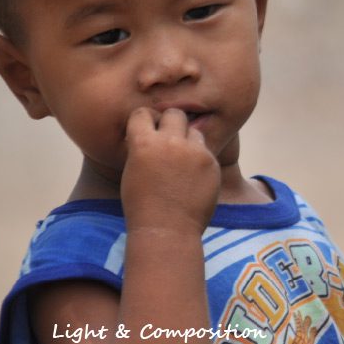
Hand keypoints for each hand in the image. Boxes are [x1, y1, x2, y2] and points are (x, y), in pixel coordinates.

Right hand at [120, 107, 220, 234]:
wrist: (167, 229)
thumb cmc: (142, 205)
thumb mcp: (132, 171)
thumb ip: (144, 147)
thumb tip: (152, 132)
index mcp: (143, 143)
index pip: (143, 113)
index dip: (145, 120)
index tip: (148, 128)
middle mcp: (170, 142)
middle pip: (175, 114)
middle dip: (171, 122)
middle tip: (170, 138)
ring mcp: (193, 151)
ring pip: (194, 131)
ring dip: (188, 140)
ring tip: (182, 160)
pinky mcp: (211, 162)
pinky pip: (206, 150)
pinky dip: (200, 158)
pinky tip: (193, 175)